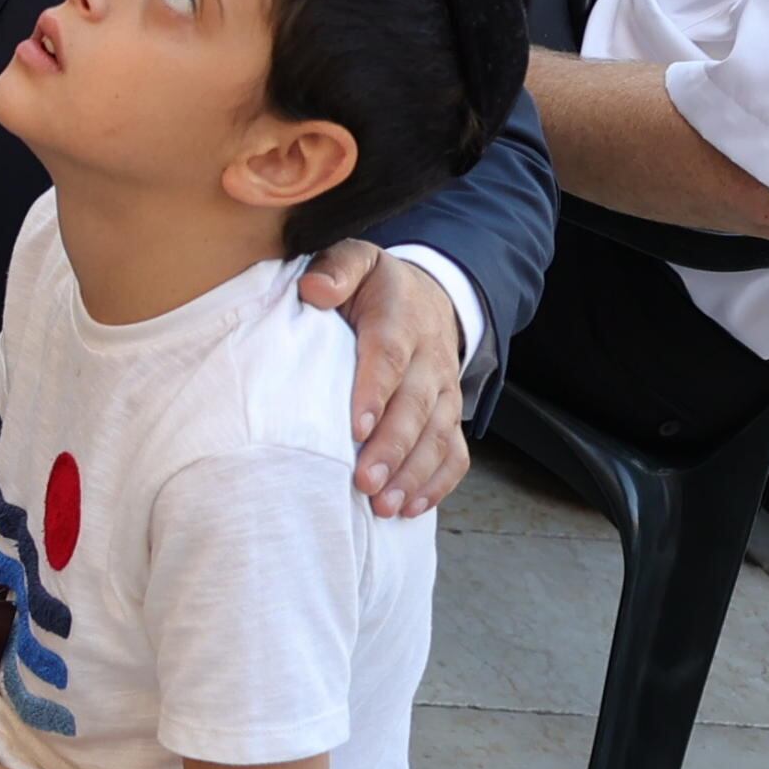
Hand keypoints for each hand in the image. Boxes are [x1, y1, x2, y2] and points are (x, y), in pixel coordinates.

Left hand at [306, 240, 470, 516]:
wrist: (426, 294)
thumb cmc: (374, 286)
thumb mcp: (355, 259)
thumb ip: (336, 269)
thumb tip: (315, 290)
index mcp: (400, 318)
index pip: (389, 356)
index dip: (375, 392)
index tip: (356, 428)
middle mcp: (429, 358)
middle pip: (415, 406)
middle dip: (392, 448)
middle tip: (364, 483)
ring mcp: (443, 390)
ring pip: (437, 435)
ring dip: (412, 473)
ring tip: (384, 505)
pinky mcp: (448, 414)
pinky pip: (454, 452)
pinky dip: (437, 482)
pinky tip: (411, 508)